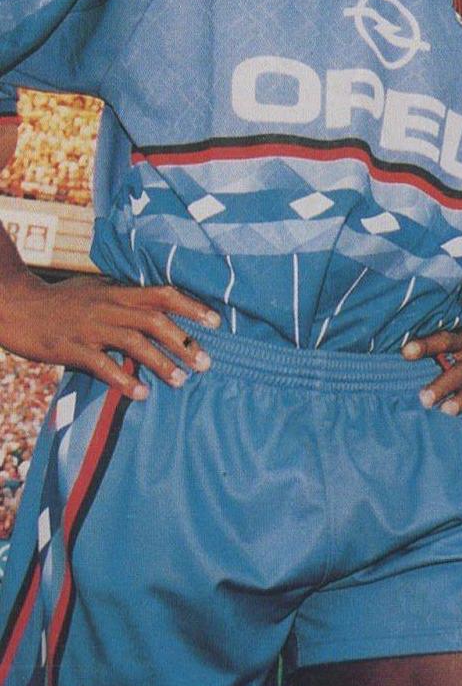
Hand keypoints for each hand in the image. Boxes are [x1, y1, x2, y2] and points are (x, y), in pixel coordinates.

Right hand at [0, 275, 218, 398]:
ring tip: (182, 381)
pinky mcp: (70, 348)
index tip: (217, 322)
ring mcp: (89, 327)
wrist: (15, 306)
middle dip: (184, 341)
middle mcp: (107, 307)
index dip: (191, 306)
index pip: (162, 294)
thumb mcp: (96, 291)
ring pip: (133, 343)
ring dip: (161, 363)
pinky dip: (124, 379)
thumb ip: (125, 299)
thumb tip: (159, 307)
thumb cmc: (61, 301)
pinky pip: (102, 365)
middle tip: (207, 362)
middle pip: (154, 320)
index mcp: (117, 292)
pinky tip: (142, 393)